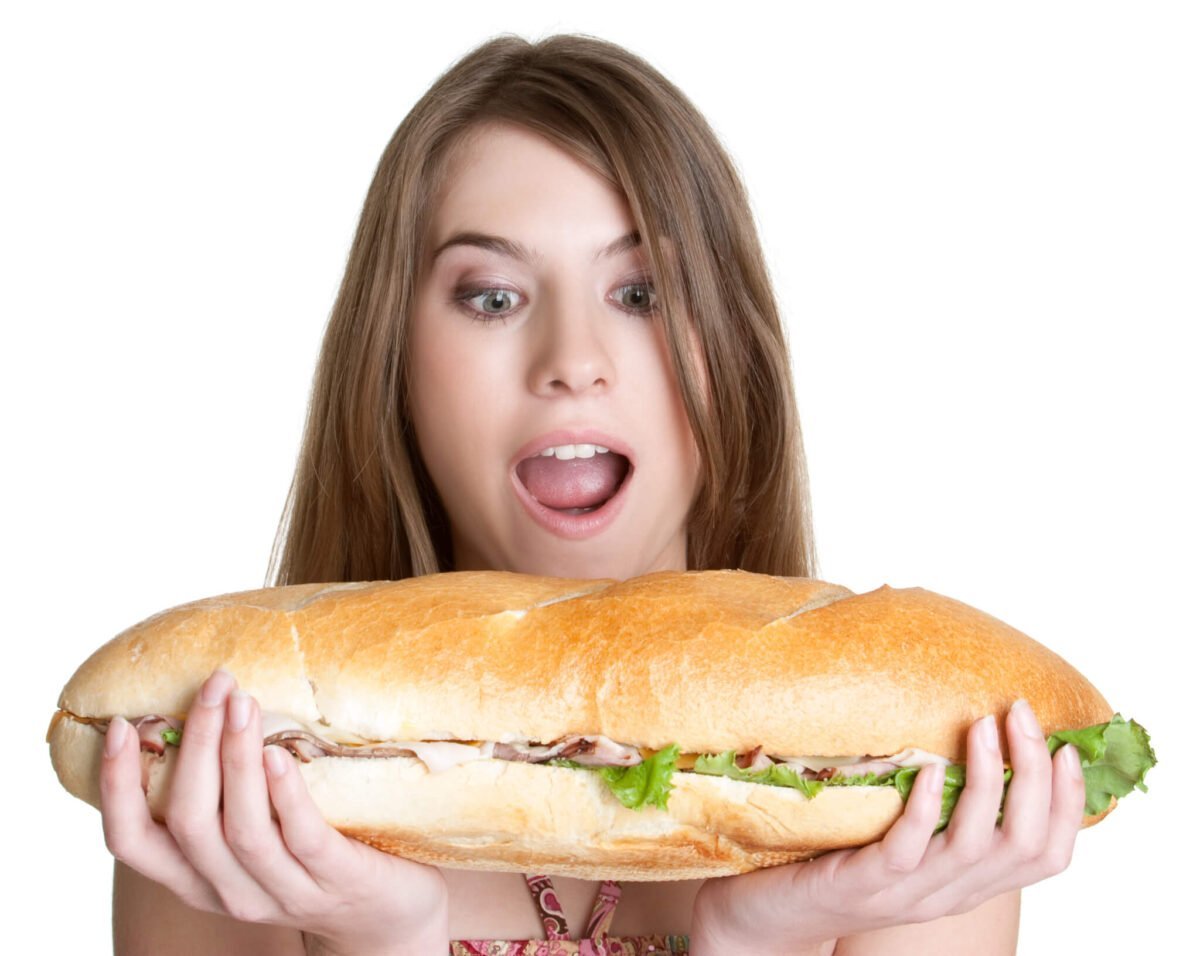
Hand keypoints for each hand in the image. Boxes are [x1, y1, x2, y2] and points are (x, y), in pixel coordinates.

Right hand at [99, 669, 448, 955]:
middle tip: (213, 685)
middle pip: (189, 821)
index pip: (131, 843)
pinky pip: (301, 838)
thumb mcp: (255, 832)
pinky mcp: (336, 880)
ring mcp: (285, 892)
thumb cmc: (313, 856)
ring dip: (236, 759)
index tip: (119, 725)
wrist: (388, 913)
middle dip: (196, 746)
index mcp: (199, 877)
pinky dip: (284, 795)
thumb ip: (225, 791)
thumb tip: (206, 704)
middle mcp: (231, 891)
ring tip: (242, 704)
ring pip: (242, 828)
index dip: (116, 787)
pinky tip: (279, 754)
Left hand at [690, 700, 1085, 953]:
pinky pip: (909, 847)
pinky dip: (927, 806)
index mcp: (970, 883)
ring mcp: (909, 891)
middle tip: (1021, 712)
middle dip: (1035, 774)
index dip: (1069, 803)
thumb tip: (978, 739)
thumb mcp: (909, 840)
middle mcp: (951, 893)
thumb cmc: (843, 861)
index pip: (1049, 855)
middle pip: (1025, 842)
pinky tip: (931, 767)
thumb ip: (945, 811)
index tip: (1067, 747)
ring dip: (988, 777)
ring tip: (984, 725)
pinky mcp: (865, 882)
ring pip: (976, 843)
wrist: (772, 914)